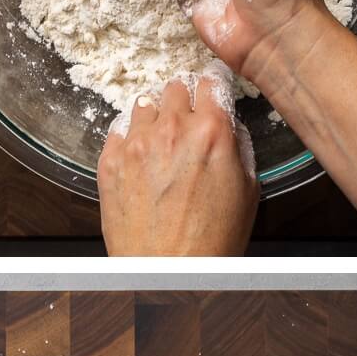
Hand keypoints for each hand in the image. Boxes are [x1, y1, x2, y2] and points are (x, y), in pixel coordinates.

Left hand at [97, 76, 257, 255]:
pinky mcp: (109, 162)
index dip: (211, 89)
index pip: (209, 81)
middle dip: (183, 103)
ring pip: (144, 105)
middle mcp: (170, 129)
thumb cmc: (211, 242)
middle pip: (174, 88)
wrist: (168, 274)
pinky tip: (140, 158)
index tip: (210, 96)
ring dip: (155, 118)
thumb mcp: (247, 190)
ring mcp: (135, 144)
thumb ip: (238, 147)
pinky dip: (130, 138)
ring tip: (161, 143)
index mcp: (211, 131)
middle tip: (186, 125)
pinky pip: (118, 131)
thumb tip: (229, 129)